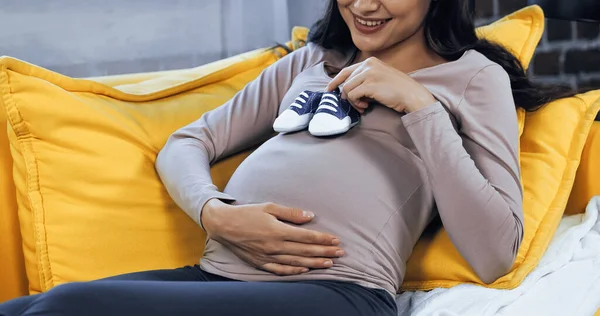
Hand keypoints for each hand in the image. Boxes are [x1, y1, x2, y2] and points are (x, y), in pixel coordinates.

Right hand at [202, 199, 343, 275]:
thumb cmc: (247, 213)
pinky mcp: (261, 263)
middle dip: (324, 252)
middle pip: (305, 250)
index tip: (336, 240)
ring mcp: (268, 256)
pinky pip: (281, 269)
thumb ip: (291, 213)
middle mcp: (274, 246)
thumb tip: (310, 216)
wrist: (224, 225)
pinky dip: (295, 270)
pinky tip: (305, 269)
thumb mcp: (269, 206)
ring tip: (329, 263)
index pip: (307, 236)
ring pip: (296, 262)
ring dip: (314, 263)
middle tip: (340, 253)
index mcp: (278, 230)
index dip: (323, 239)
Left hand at [326, 57, 436, 113]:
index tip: (329, 89)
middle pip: (345, 81)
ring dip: (353, 101)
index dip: (336, 80)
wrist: (412, 95)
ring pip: (347, 89)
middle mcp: (368, 64)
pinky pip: (352, 95)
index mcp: (370, 61)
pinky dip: (356, 103)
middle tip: (358, 104)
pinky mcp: (369, 85)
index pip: (346, 70)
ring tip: (363, 106)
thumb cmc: (397, 90)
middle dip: (348, 95)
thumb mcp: (379, 77)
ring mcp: (368, 73)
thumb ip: (364, 79)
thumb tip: (345, 89)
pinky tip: (365, 106)